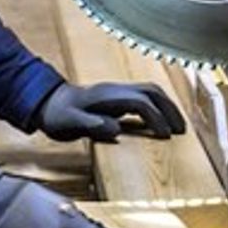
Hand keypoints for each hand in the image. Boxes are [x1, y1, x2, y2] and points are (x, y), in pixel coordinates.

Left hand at [32, 81, 185, 142]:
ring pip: (150, 92)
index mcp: (107, 96)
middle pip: (152, 92)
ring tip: (177, 127)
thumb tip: (116, 129)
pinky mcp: (116, 98)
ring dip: (167, 107)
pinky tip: (159, 124)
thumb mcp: (68, 123)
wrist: (45, 103)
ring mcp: (116, 92)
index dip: (156, 118)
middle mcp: (116, 90)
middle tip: (182, 131)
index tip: (165, 136)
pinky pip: (144, 98)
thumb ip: (90, 125)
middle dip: (170, 109)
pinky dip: (157, 108)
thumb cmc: (56, 115)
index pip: (141, 103)